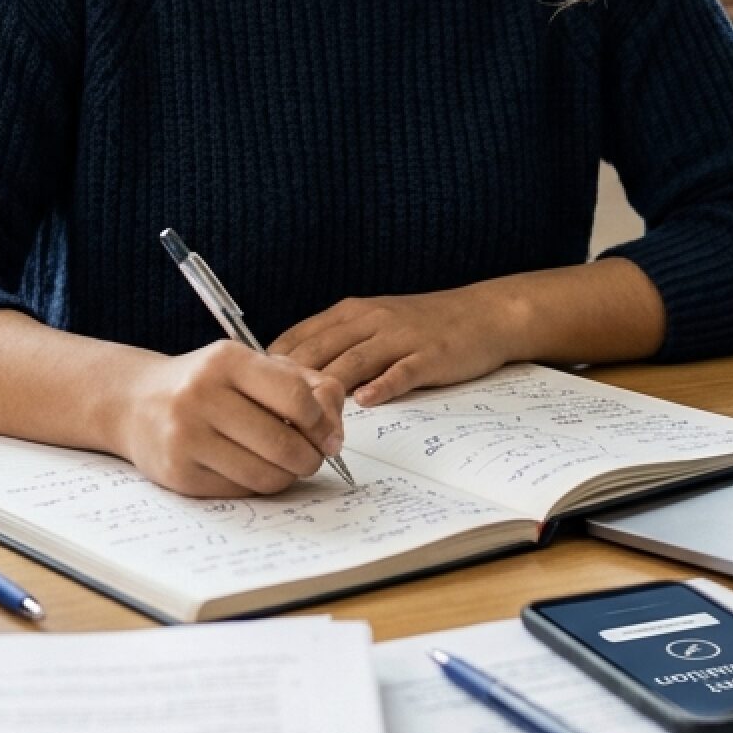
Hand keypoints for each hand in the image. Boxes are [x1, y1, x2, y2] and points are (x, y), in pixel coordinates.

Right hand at [112, 342, 346, 497]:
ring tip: (284, 465)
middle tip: (310, 457)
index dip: (321, 423)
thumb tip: (334, 432)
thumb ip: (306, 385)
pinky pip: (240, 491)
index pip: (296, 398)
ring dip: (287, 476)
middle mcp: (202, 394)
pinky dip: (257, 485)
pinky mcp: (178, 472)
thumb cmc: (210, 384)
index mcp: (227, 360)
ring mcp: (186, 436)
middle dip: (310, 458)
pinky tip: (250, 468)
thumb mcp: (254, 367)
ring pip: (265, 474)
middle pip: (284, 443)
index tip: (327, 435)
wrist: (137, 403)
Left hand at [269, 287, 519, 406]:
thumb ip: (337, 345)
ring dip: (327, 392)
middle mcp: (370, 320)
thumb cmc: (422, 325)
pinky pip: (400, 371)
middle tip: (266, 417)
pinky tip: (364, 403)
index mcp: (351, 312)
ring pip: (353, 362)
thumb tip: (292, 379)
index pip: (299, 337)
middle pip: (319, 351)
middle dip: (290, 384)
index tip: (249, 395)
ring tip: (303, 420)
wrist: (482, 314)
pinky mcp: (429, 355)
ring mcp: (400, 337)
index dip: (272, 367)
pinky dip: (381, 386)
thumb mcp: (373, 323)